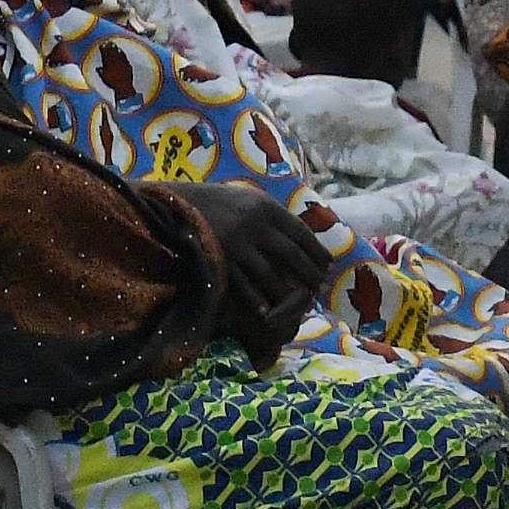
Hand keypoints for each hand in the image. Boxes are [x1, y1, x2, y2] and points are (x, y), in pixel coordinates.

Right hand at [174, 181, 325, 355]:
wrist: (178, 205)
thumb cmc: (222, 203)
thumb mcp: (251, 199)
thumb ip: (276, 216)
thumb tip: (305, 237)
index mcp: (266, 207)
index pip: (301, 233)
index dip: (317, 251)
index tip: (330, 265)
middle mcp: (254, 225)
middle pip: (290, 254)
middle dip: (309, 273)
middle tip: (321, 287)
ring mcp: (236, 244)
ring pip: (269, 274)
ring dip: (286, 290)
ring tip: (300, 301)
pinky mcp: (219, 260)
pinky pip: (242, 285)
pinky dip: (256, 299)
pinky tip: (267, 309)